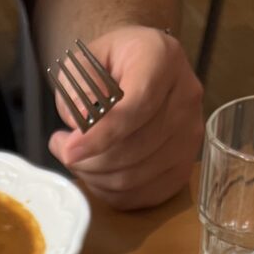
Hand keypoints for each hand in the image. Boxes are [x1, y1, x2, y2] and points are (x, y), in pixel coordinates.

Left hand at [49, 26, 202, 210]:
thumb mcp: (85, 60)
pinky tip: (96, 173)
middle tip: (63, 150)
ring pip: (135, 176)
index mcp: (163, 59)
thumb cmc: (110, 66)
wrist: (139, 72)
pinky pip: (142, 195)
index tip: (69, 150)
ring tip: (77, 158)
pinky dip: (111, 192)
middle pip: (135, 147)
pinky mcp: (184, 166)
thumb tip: (80, 119)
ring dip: (96, 177)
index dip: (101, 135)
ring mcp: (190, 136)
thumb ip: (77, 85)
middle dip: (90, 160)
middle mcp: (186, 97)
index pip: (137, 106)